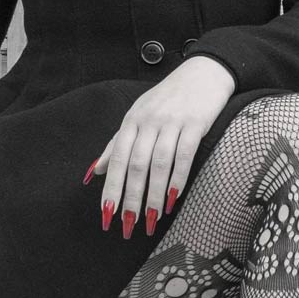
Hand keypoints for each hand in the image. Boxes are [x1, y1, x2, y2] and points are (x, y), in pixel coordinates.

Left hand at [90, 56, 235, 236]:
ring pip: (158, 163)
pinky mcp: (195, 123)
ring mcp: (172, 121)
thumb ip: (116, 144)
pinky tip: (174, 198)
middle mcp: (148, 121)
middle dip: (131, 197)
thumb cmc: (168, 98)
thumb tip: (94, 170)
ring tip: (152, 219)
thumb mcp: (138, 116)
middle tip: (129, 225)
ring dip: (154, 195)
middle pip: (135, 165)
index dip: (111, 187)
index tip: (107, 213)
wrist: (204, 72)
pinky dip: (177, 178)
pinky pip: (184, 155)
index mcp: (131, 122)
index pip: (116, 159)